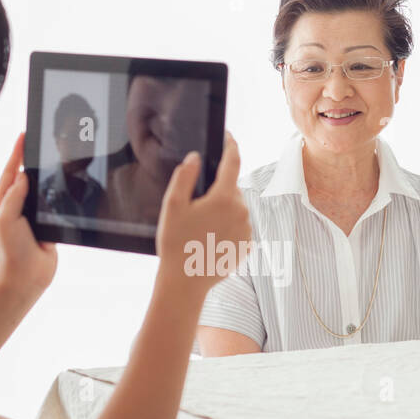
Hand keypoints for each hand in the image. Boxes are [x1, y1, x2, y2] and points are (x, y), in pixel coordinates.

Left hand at [0, 132, 57, 297]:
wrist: (26, 278)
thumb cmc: (11, 250)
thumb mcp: (5, 219)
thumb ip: (13, 196)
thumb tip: (23, 175)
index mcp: (3, 203)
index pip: (10, 172)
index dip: (16, 153)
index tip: (23, 135)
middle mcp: (18, 207)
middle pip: (26, 176)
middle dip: (32, 159)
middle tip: (41, 140)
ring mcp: (33, 216)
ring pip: (42, 189)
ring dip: (48, 175)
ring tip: (56, 156)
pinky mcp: (48, 224)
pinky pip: (55, 205)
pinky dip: (60, 194)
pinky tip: (68, 183)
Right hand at [155, 131, 250, 293]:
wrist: (185, 282)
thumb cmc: (176, 243)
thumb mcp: (172, 205)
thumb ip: (184, 177)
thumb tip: (195, 158)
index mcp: (224, 197)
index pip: (233, 161)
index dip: (230, 145)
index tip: (228, 136)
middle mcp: (242, 211)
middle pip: (232, 188)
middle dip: (217, 189)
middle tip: (195, 206)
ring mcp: (247, 229)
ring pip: (236, 208)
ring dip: (222, 209)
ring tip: (200, 228)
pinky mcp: (247, 245)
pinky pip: (238, 227)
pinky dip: (227, 227)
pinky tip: (209, 239)